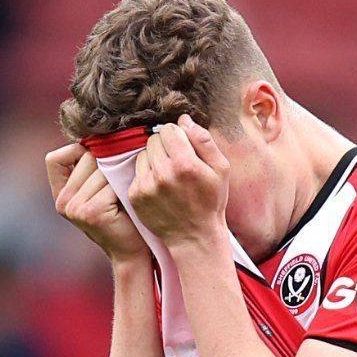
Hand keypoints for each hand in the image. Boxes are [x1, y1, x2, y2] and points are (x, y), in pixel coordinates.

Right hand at [45, 141, 145, 266]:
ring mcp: (74, 208)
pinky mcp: (90, 213)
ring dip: (118, 176)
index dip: (76, 153)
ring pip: (99, 169)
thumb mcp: (101, 188)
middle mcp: (62, 202)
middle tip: (120, 184)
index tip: (98, 164)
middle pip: (83, 158)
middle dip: (106, 164)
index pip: (54, 158)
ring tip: (124, 193)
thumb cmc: (123, 214)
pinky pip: (109, 183)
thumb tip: (98, 134)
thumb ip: (92, 167)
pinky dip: (122, 188)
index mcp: (60, 194)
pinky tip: (126, 202)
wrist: (133, 250)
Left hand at [123, 119, 231, 249]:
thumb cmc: (211, 201)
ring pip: (143, 154)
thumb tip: (184, 120)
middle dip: (165, 145)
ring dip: (154, 158)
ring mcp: (147, 185)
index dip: (177, 135)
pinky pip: (137, 171)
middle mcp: (164, 173)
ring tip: (167, 174)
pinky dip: (146, 174)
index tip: (183, 147)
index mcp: (186, 164)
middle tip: (176, 161)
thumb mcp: (221, 169)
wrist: (194, 236)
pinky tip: (159, 186)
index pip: (169, 129)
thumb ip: (204, 141)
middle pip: (154, 140)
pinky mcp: (136, 195)